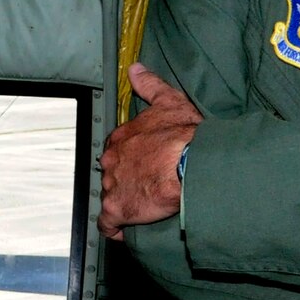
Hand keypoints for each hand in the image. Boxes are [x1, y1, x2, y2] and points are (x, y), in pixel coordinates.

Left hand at [100, 63, 204, 240]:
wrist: (191, 164)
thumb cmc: (184, 135)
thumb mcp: (169, 101)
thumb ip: (150, 85)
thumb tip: (135, 68)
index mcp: (121, 138)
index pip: (117, 151)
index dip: (129, 160)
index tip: (142, 166)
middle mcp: (111, 161)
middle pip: (112, 174)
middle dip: (125, 181)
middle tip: (146, 186)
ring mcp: (112, 186)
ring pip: (111, 197)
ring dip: (124, 203)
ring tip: (144, 207)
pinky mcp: (118, 209)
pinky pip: (109, 224)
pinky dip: (115, 228)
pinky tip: (127, 230)